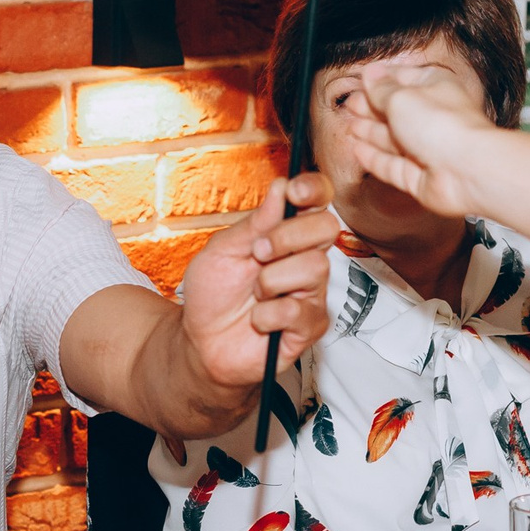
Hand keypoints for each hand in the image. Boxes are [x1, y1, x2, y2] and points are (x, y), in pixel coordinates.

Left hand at [176, 173, 339, 389]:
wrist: (202, 343)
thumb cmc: (213, 295)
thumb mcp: (222, 251)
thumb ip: (254, 223)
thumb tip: (281, 187)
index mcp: (286, 233)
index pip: (316, 201)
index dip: (314, 189)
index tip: (296, 192)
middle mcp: (305, 258)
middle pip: (327, 227)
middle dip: (288, 236)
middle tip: (258, 253)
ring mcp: (312, 292)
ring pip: (315, 267)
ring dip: (271, 280)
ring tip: (255, 294)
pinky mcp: (311, 326)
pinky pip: (299, 309)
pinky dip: (268, 314)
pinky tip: (258, 320)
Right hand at [343, 62, 499, 218]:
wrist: (465, 170)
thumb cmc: (443, 126)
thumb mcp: (401, 97)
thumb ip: (380, 89)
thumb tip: (370, 74)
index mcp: (435, 87)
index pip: (404, 78)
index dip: (381, 79)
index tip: (361, 80)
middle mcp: (432, 117)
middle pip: (396, 111)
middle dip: (372, 107)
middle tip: (350, 105)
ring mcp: (426, 149)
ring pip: (392, 139)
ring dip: (370, 131)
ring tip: (350, 125)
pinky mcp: (418, 176)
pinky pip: (391, 165)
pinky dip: (374, 158)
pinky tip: (358, 150)